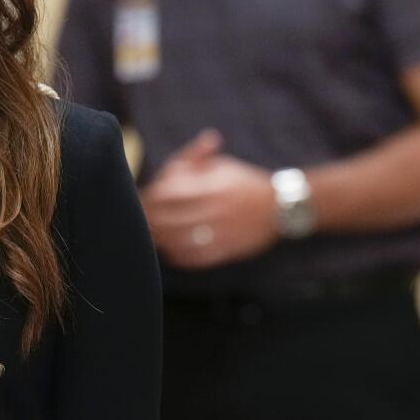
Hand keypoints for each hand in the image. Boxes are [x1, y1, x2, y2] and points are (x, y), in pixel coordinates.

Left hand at [140, 130, 278, 268]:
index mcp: (212, 185)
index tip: (141, 199)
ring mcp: (221, 232)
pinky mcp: (227, 250)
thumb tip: (166, 169)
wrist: (281, 206)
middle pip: (168, 219)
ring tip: (151, 236)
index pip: (167, 193)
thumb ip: (192, 161)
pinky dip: (178, 256)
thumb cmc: (243, 182)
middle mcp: (215, 209)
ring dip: (159, 239)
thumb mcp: (221, 164)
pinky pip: (195, 258)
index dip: (149, 198)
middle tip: (139, 220)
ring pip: (177, 241)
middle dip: (149, 220)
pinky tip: (170, 251)